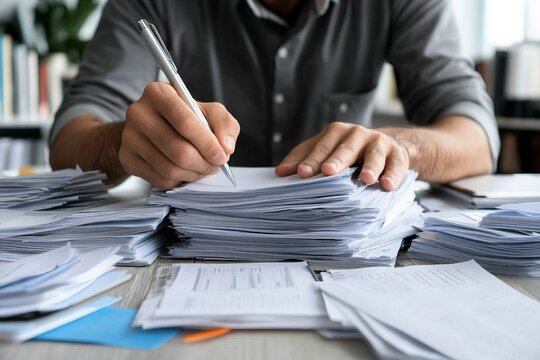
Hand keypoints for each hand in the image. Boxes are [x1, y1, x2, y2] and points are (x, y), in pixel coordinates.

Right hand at [120, 82, 239, 188]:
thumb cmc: (184, 117)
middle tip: (215, 166)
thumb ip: (224, 123)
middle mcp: (138, 112)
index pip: (186, 123)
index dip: (208, 144)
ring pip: (170, 168)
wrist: (151, 127)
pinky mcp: (126, 158)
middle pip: (179, 150)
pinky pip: (159, 179)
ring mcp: (129, 136)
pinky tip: (185, 171)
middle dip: (204, 164)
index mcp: (158, 93)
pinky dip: (179, 180)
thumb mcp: (208, 112)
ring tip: (202, 168)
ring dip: (193, 174)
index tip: (222, 156)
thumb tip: (226, 146)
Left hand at [275, 122, 409, 190]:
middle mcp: (357, 134)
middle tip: (327, 172)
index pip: (321, 146)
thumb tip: (280, 173)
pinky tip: (387, 185)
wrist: (387, 145)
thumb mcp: (327, 149)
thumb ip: (305, 158)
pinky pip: (396, 165)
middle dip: (336, 160)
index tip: (301, 173)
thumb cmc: (349, 151)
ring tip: (366, 178)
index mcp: (336, 132)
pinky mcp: (398, 154)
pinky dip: (392, 175)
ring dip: (370, 167)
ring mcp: (379, 143)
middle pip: (345, 148)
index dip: (311, 159)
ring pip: (374, 155)